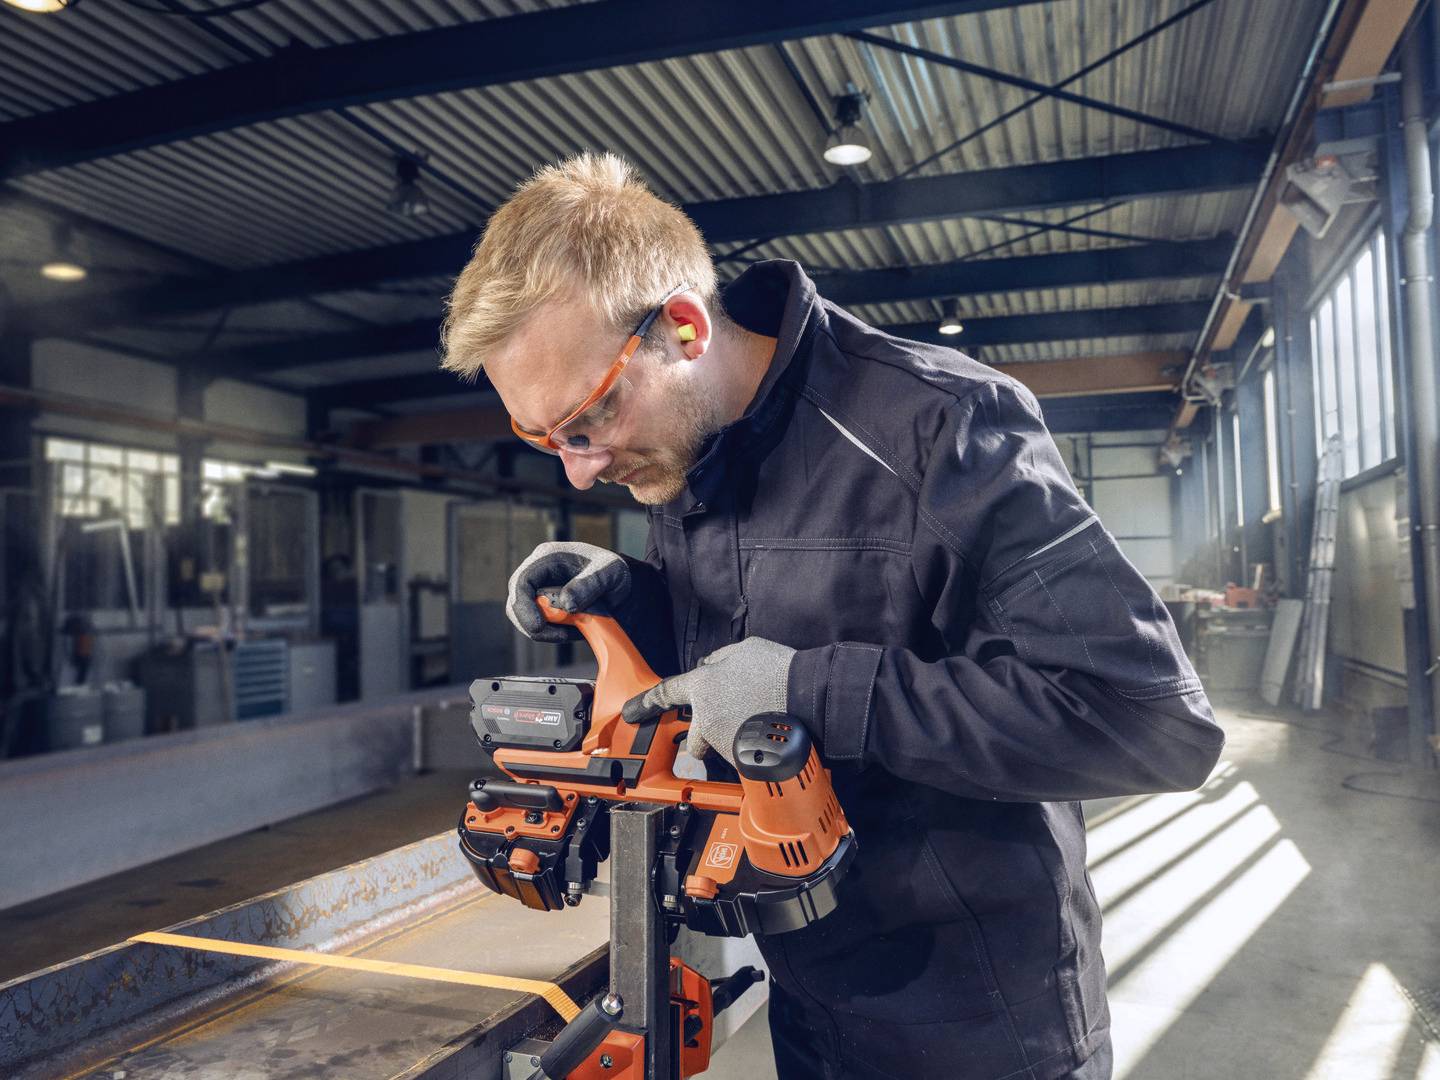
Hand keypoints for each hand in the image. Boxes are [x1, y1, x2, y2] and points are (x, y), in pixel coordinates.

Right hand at [506, 542, 629, 643]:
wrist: (622, 584)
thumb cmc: (613, 571)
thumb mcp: (609, 573)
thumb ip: (588, 585)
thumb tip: (566, 604)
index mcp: (548, 557)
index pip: (522, 581)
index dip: (524, 606)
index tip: (538, 626)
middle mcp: (538, 573)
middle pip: (516, 603)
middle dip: (532, 624)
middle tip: (560, 636)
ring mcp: (539, 591)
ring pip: (525, 618)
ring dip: (546, 631)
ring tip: (574, 631)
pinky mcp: (545, 608)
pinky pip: (539, 626)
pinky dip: (553, 634)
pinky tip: (574, 631)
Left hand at [622, 637, 795, 765]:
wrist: (808, 695)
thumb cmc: (780, 670)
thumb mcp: (745, 650)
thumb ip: (719, 660)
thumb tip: (710, 667)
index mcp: (704, 685)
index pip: (667, 693)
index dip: (646, 703)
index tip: (631, 712)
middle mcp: (707, 715)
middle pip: (692, 737)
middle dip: (704, 735)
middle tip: (726, 726)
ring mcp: (724, 739)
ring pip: (718, 748)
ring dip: (728, 741)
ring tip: (755, 727)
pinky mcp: (743, 756)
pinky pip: (739, 755)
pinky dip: (748, 747)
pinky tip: (766, 733)